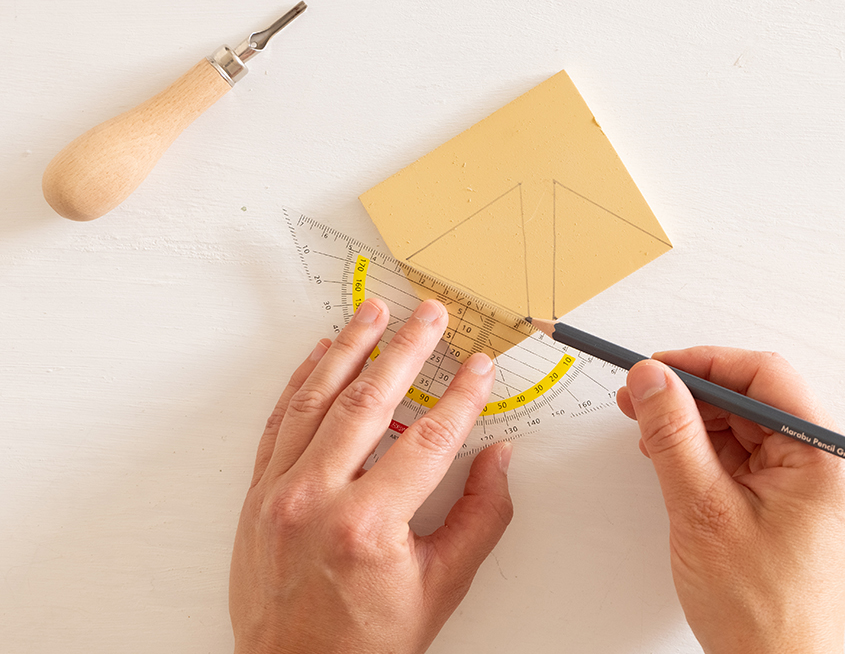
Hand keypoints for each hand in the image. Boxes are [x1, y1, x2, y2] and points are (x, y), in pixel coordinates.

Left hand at [229, 298, 513, 653]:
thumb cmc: (367, 641)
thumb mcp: (441, 588)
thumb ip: (479, 518)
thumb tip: (499, 459)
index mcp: (368, 527)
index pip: (430, 440)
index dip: (463, 397)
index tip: (480, 367)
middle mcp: (317, 500)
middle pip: (371, 402)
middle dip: (407, 350)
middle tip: (431, 314)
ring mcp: (280, 493)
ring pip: (318, 400)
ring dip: (350, 348)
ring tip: (374, 312)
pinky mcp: (257, 494)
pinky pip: (280, 422)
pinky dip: (302, 382)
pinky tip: (321, 353)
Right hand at [617, 348, 844, 653]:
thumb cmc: (756, 609)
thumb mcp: (702, 510)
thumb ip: (674, 435)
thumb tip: (651, 377)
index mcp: (822, 459)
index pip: (764, 377)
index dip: (704, 363)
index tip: (656, 367)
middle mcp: (821, 463)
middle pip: (751, 398)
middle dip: (690, 392)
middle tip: (638, 396)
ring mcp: (802, 484)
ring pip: (740, 424)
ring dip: (690, 421)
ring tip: (644, 428)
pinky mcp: (782, 501)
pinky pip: (739, 455)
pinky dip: (700, 449)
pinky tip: (667, 454)